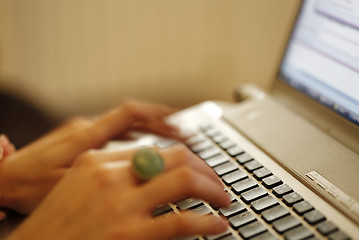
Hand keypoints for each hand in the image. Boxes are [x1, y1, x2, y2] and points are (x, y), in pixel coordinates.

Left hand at [0, 100, 180, 213]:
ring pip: (124, 123)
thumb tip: (136, 175)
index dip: (156, 116)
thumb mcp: (65, 185)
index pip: (129, 114)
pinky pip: (115, 131)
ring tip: (171, 138)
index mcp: (86, 135)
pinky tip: (142, 146)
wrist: (2, 178)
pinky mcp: (81, 138)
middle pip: (132, 116)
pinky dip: (133, 135)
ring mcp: (84, 130)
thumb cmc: (28, 186)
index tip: (178, 124)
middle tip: (183, 133)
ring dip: (148, 128)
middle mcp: (87, 127)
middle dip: (161, 122)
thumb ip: (98, 176)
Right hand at [8, 146, 230, 239]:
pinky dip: (206, 221)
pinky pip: (181, 221)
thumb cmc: (53, 227)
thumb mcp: (76, 189)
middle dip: (203, 167)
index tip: (194, 166)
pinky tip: (217, 224)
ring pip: (183, 180)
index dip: (181, 157)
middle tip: (216, 180)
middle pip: (174, 157)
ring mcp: (121, 205)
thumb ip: (113, 175)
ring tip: (223, 198)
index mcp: (95, 161)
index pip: (152, 149)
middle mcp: (110, 177)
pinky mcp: (130, 235)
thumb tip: (151, 169)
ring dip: (211, 188)